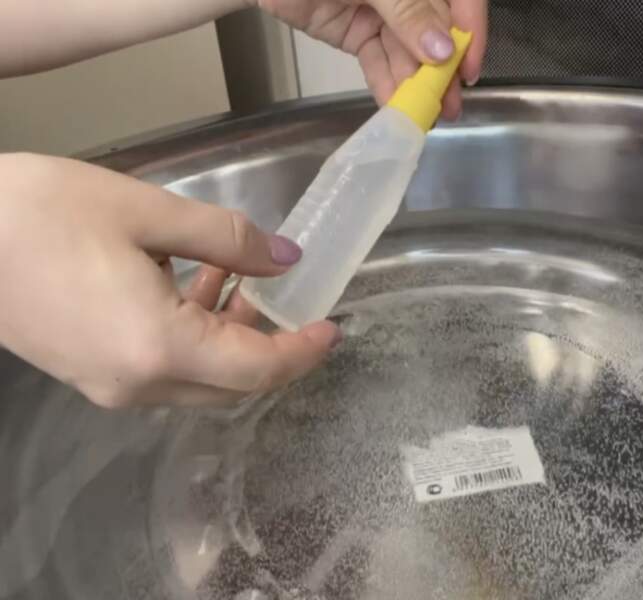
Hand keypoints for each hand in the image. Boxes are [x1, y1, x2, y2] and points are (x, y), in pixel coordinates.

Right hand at [0, 153, 340, 408]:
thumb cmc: (38, 212)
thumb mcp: (145, 212)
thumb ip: (227, 240)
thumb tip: (285, 260)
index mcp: (159, 348)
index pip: (258, 370)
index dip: (302, 351)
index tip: (332, 326)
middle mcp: (137, 384)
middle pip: (232, 383)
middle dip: (271, 346)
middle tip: (290, 297)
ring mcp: (108, 386)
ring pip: (198, 378)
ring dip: (231, 338)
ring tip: (241, 279)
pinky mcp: (88, 373)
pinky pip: (162, 369)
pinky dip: (193, 338)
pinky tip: (193, 284)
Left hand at [254, 0, 487, 118]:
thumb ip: (408, 12)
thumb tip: (444, 50)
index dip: (470, 33)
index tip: (470, 69)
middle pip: (436, 30)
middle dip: (442, 69)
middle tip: (449, 105)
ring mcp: (385, 12)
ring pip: (408, 51)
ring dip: (415, 83)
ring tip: (422, 115)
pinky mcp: (361, 34)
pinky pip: (380, 61)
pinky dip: (387, 84)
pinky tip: (395, 106)